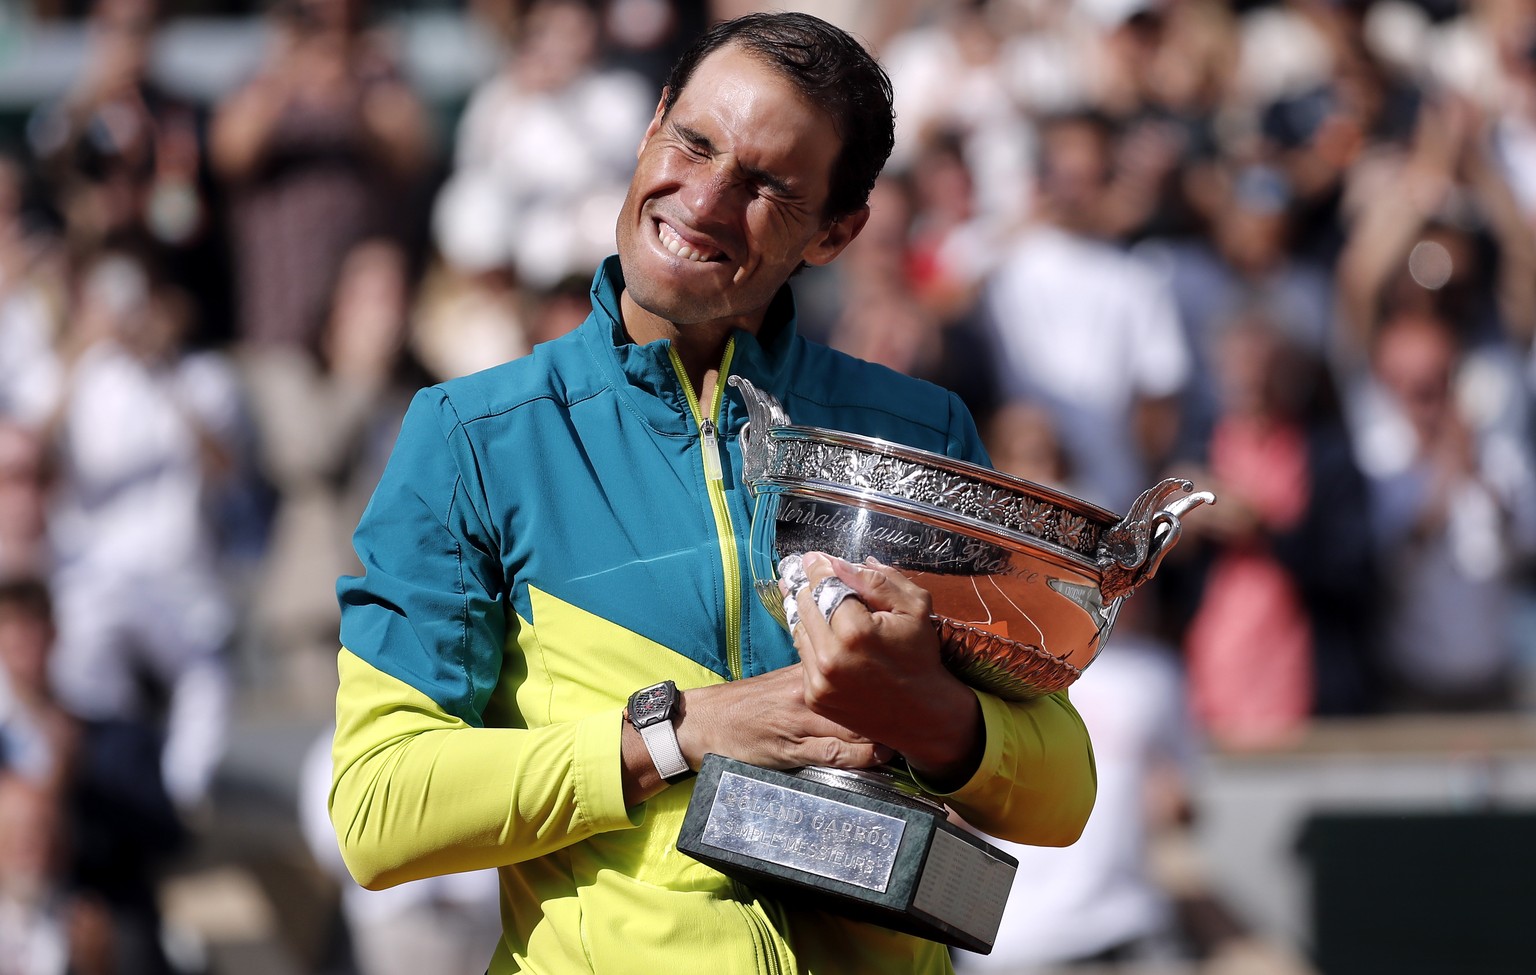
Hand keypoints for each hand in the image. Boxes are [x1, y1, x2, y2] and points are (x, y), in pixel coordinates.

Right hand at [674, 665, 893, 770]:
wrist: (706, 722)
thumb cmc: (748, 703)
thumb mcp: (783, 681)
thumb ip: (817, 678)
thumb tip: (855, 675)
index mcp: (805, 671)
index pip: (853, 667)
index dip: (885, 677)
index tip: (913, 683)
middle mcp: (807, 691)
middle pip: (862, 694)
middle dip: (894, 705)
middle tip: (924, 713)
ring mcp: (800, 721)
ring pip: (854, 723)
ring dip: (884, 730)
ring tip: (911, 737)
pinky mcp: (792, 749)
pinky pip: (835, 752)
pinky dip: (862, 756)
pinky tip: (881, 758)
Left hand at [786, 552, 981, 788]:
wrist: (923, 715)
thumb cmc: (921, 657)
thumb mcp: (914, 609)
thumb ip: (876, 581)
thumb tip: (837, 563)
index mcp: (856, 632)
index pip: (823, 586)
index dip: (818, 567)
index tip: (814, 557)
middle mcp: (831, 657)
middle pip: (804, 605)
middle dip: (810, 587)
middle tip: (812, 574)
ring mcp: (819, 681)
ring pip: (799, 629)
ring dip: (807, 613)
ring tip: (815, 599)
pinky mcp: (815, 696)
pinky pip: (803, 655)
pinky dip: (812, 641)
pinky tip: (826, 634)